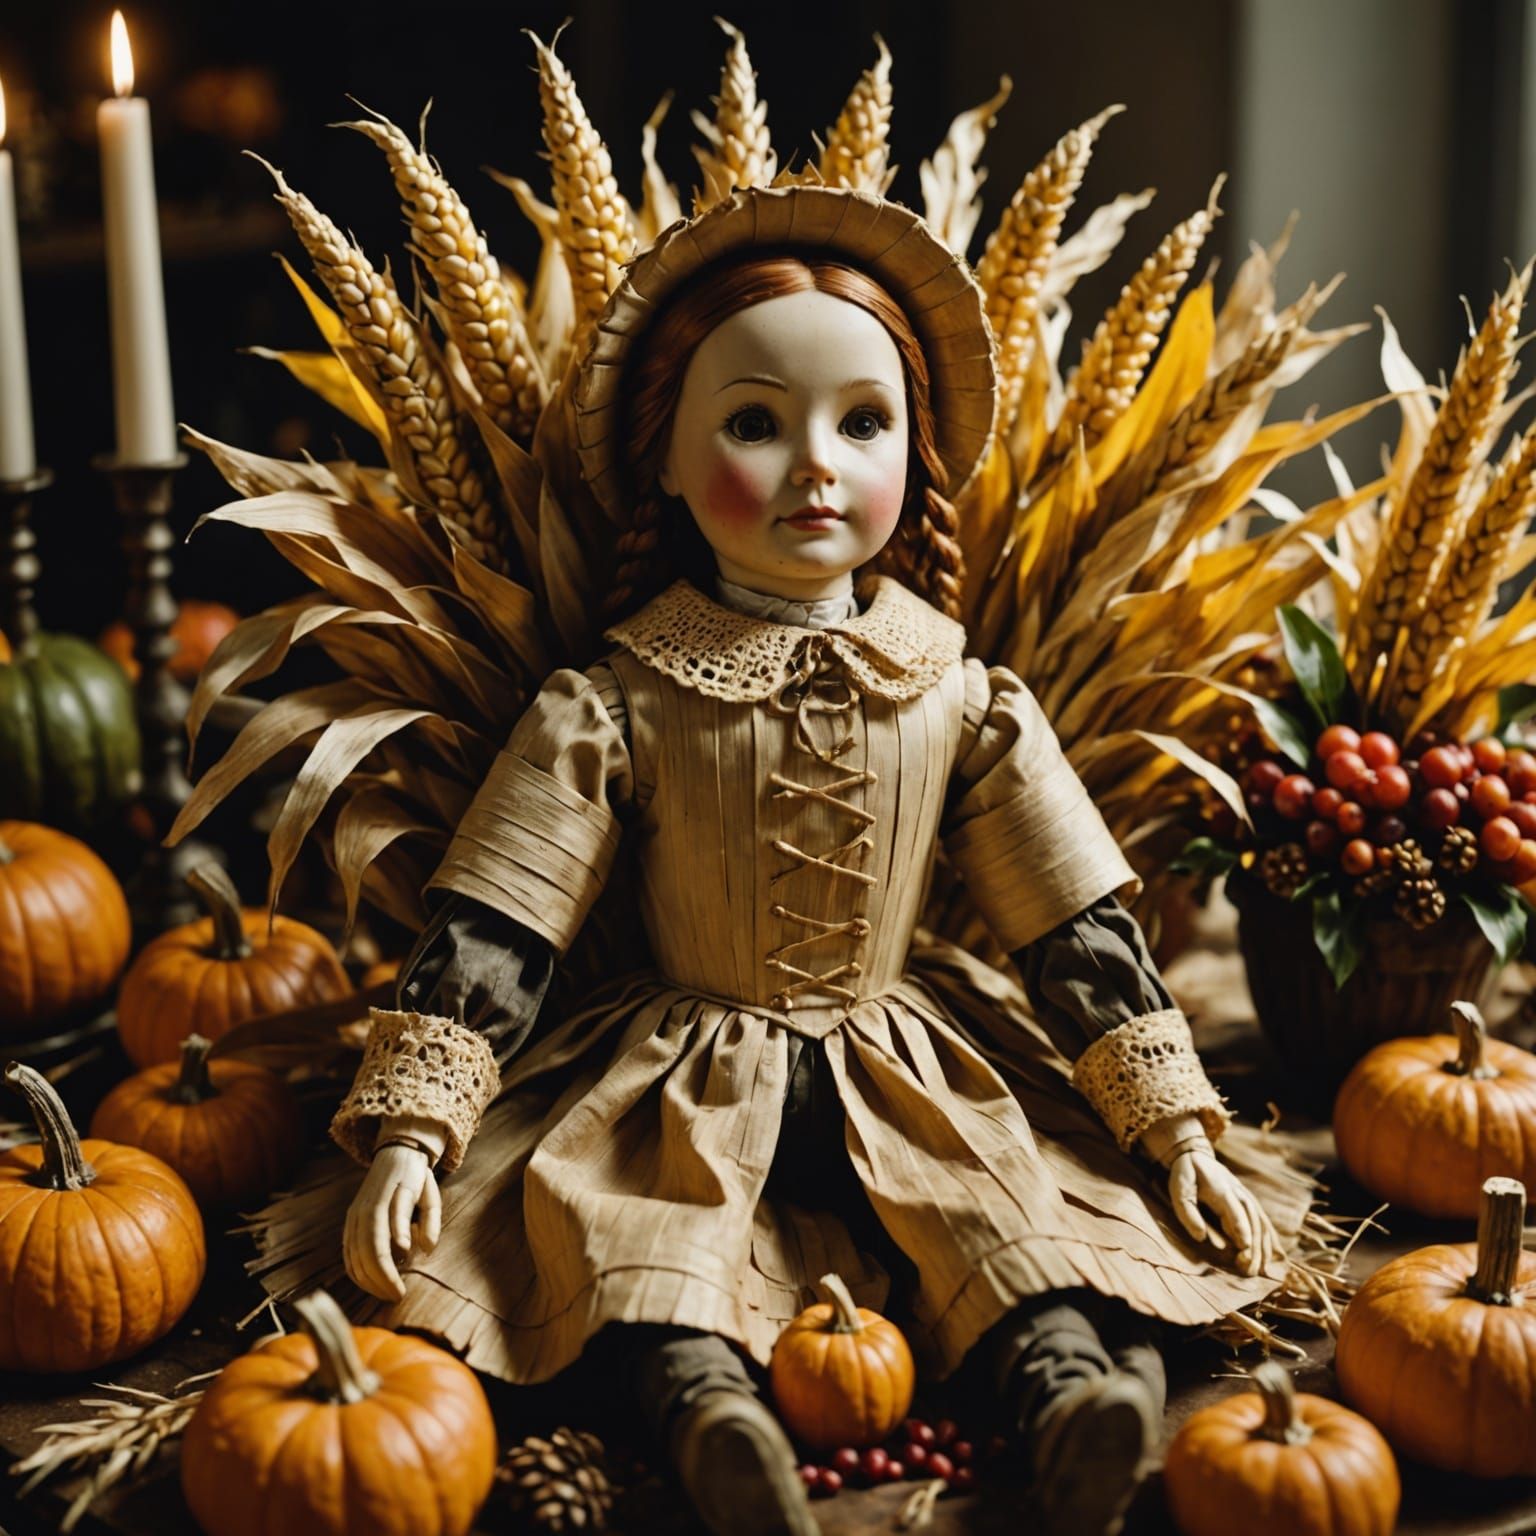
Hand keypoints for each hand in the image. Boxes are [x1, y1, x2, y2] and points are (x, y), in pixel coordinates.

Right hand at [343, 1144, 440, 1301]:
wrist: (396, 1152)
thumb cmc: (416, 1176)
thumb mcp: (429, 1193)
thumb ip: (429, 1221)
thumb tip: (424, 1250)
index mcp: (381, 1204)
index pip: (378, 1249)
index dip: (387, 1274)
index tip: (401, 1292)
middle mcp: (361, 1212)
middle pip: (362, 1258)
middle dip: (378, 1283)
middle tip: (397, 1297)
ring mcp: (353, 1217)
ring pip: (352, 1258)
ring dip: (367, 1282)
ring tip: (387, 1293)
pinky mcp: (350, 1222)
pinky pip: (348, 1254)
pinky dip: (357, 1272)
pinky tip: (372, 1282)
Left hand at [1164, 1144, 1280, 1277]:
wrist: (1196, 1154)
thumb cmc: (1186, 1175)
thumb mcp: (1179, 1189)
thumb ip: (1188, 1213)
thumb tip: (1201, 1237)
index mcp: (1221, 1190)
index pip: (1235, 1212)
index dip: (1241, 1230)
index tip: (1245, 1250)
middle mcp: (1238, 1192)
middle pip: (1251, 1221)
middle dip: (1253, 1246)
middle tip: (1250, 1270)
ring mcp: (1246, 1195)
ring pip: (1260, 1222)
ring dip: (1263, 1246)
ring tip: (1262, 1269)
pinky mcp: (1249, 1200)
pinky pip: (1263, 1219)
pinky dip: (1270, 1237)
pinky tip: (1274, 1254)